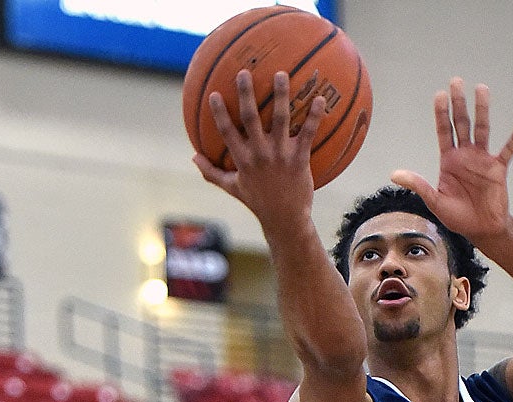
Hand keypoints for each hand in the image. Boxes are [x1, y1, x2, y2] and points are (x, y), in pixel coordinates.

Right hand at [194, 70, 327, 230]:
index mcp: (242, 159)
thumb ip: (211, 172)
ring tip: (281, 74)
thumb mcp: (231, 187)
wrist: (285, 218)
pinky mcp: (300, 158)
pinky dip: (314, 116)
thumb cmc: (258, 201)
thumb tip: (193, 158)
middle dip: (246, 93)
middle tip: (244, 72)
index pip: (227, 131)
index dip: (219, 112)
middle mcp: (260, 154)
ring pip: (280, 119)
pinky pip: (308, 133)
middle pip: (251, 118)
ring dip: (281, 95)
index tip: (214, 93)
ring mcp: (281, 155)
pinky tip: (319, 98)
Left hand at [391, 78, 512, 245]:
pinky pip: (508, 150)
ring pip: (482, 130)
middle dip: (459, 103)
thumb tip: (394, 174)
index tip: (440, 94)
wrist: (481, 230)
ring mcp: (483, 159)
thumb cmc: (457, 216)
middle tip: (457, 81)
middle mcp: (465, 154)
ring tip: (482, 89)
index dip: (441, 113)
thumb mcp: (434, 201)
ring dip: (482, 110)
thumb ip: (418, 185)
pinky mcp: (498, 168)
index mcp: (448, 160)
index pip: (444, 130)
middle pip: (461, 123)